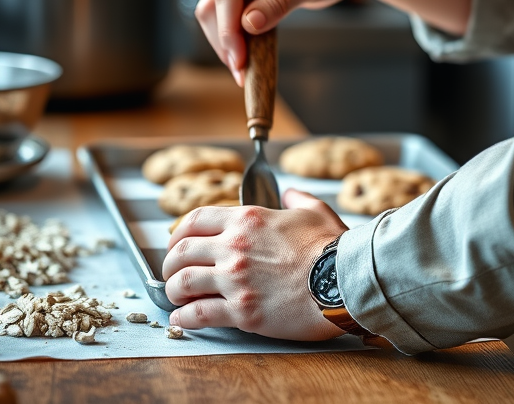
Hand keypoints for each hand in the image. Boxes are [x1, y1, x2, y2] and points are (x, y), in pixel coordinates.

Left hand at [162, 189, 348, 339]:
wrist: (343, 281)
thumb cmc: (331, 248)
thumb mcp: (315, 211)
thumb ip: (297, 199)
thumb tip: (289, 193)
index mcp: (248, 219)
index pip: (195, 220)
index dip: (177, 233)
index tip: (175, 244)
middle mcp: (235, 246)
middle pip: (181, 252)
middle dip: (170, 264)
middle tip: (172, 273)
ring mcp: (236, 280)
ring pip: (183, 283)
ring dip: (173, 291)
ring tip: (176, 298)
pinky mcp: (242, 311)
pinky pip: (199, 314)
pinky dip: (184, 319)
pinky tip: (182, 320)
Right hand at [196, 0, 470, 82]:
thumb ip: (278, 3)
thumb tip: (247, 26)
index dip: (228, 27)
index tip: (238, 58)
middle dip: (224, 37)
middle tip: (240, 70)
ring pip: (219, 6)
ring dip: (227, 38)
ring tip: (243, 68)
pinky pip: (235, 9)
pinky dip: (239, 32)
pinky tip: (248, 54)